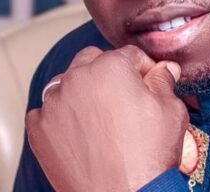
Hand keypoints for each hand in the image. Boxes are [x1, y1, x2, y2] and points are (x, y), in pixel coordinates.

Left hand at [26, 45, 187, 191]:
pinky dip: (60, 116)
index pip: (129, 54)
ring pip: (67, 82)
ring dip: (82, 91)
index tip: (148, 81)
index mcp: (111, 66)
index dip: (143, 68)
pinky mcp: (39, 128)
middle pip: (93, 60)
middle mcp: (77, 77)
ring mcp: (54, 103)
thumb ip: (164, 81)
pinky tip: (79, 132)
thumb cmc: (148, 156)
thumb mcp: (171, 111)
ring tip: (100, 115)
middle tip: (123, 96)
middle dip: (109, 72)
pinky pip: (46, 111)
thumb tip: (165, 69)